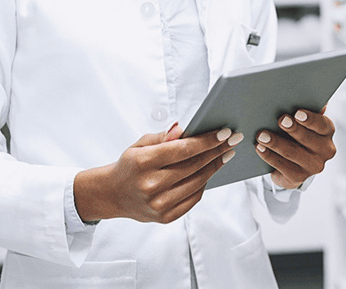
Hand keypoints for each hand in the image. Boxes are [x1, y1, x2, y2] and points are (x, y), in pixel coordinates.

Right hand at [74, 123, 242, 222]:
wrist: (113, 194)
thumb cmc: (129, 166)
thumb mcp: (139, 145)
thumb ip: (163, 137)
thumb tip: (184, 129)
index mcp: (142, 163)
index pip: (182, 149)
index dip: (207, 141)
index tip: (225, 132)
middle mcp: (150, 185)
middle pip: (193, 166)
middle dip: (217, 151)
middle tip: (232, 140)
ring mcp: (158, 204)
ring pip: (197, 183)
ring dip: (214, 167)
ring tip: (225, 155)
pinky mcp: (165, 217)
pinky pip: (194, 199)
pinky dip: (204, 184)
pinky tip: (210, 172)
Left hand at [255, 107, 336, 189]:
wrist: (294, 164)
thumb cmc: (298, 135)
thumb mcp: (304, 122)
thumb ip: (307, 109)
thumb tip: (306, 93)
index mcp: (327, 132)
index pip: (322, 124)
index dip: (310, 119)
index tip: (297, 113)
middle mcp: (325, 150)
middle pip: (307, 138)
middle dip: (293, 129)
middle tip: (281, 120)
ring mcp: (313, 166)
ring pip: (292, 152)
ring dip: (275, 143)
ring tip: (261, 135)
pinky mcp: (298, 177)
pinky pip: (282, 166)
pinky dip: (269, 156)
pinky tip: (260, 148)